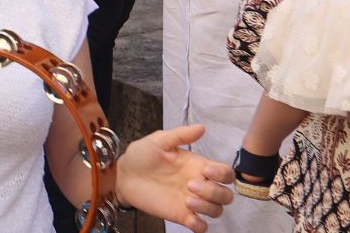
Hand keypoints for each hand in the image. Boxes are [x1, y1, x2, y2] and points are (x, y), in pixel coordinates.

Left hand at [115, 124, 235, 231]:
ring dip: (207, 207)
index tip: (206, 171)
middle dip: (215, 192)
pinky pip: (201, 227)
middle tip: (191, 185)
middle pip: (226, 195)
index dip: (223, 174)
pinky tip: (190, 218)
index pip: (225, 173)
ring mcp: (191, 201)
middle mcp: (199, 184)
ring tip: (186, 199)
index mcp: (198, 165)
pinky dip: (200, 226)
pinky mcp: (181, 215)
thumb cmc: (143, 154)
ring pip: (216, 210)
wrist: (124, 174)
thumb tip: (202, 127)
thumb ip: (180, 135)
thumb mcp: (160, 140)